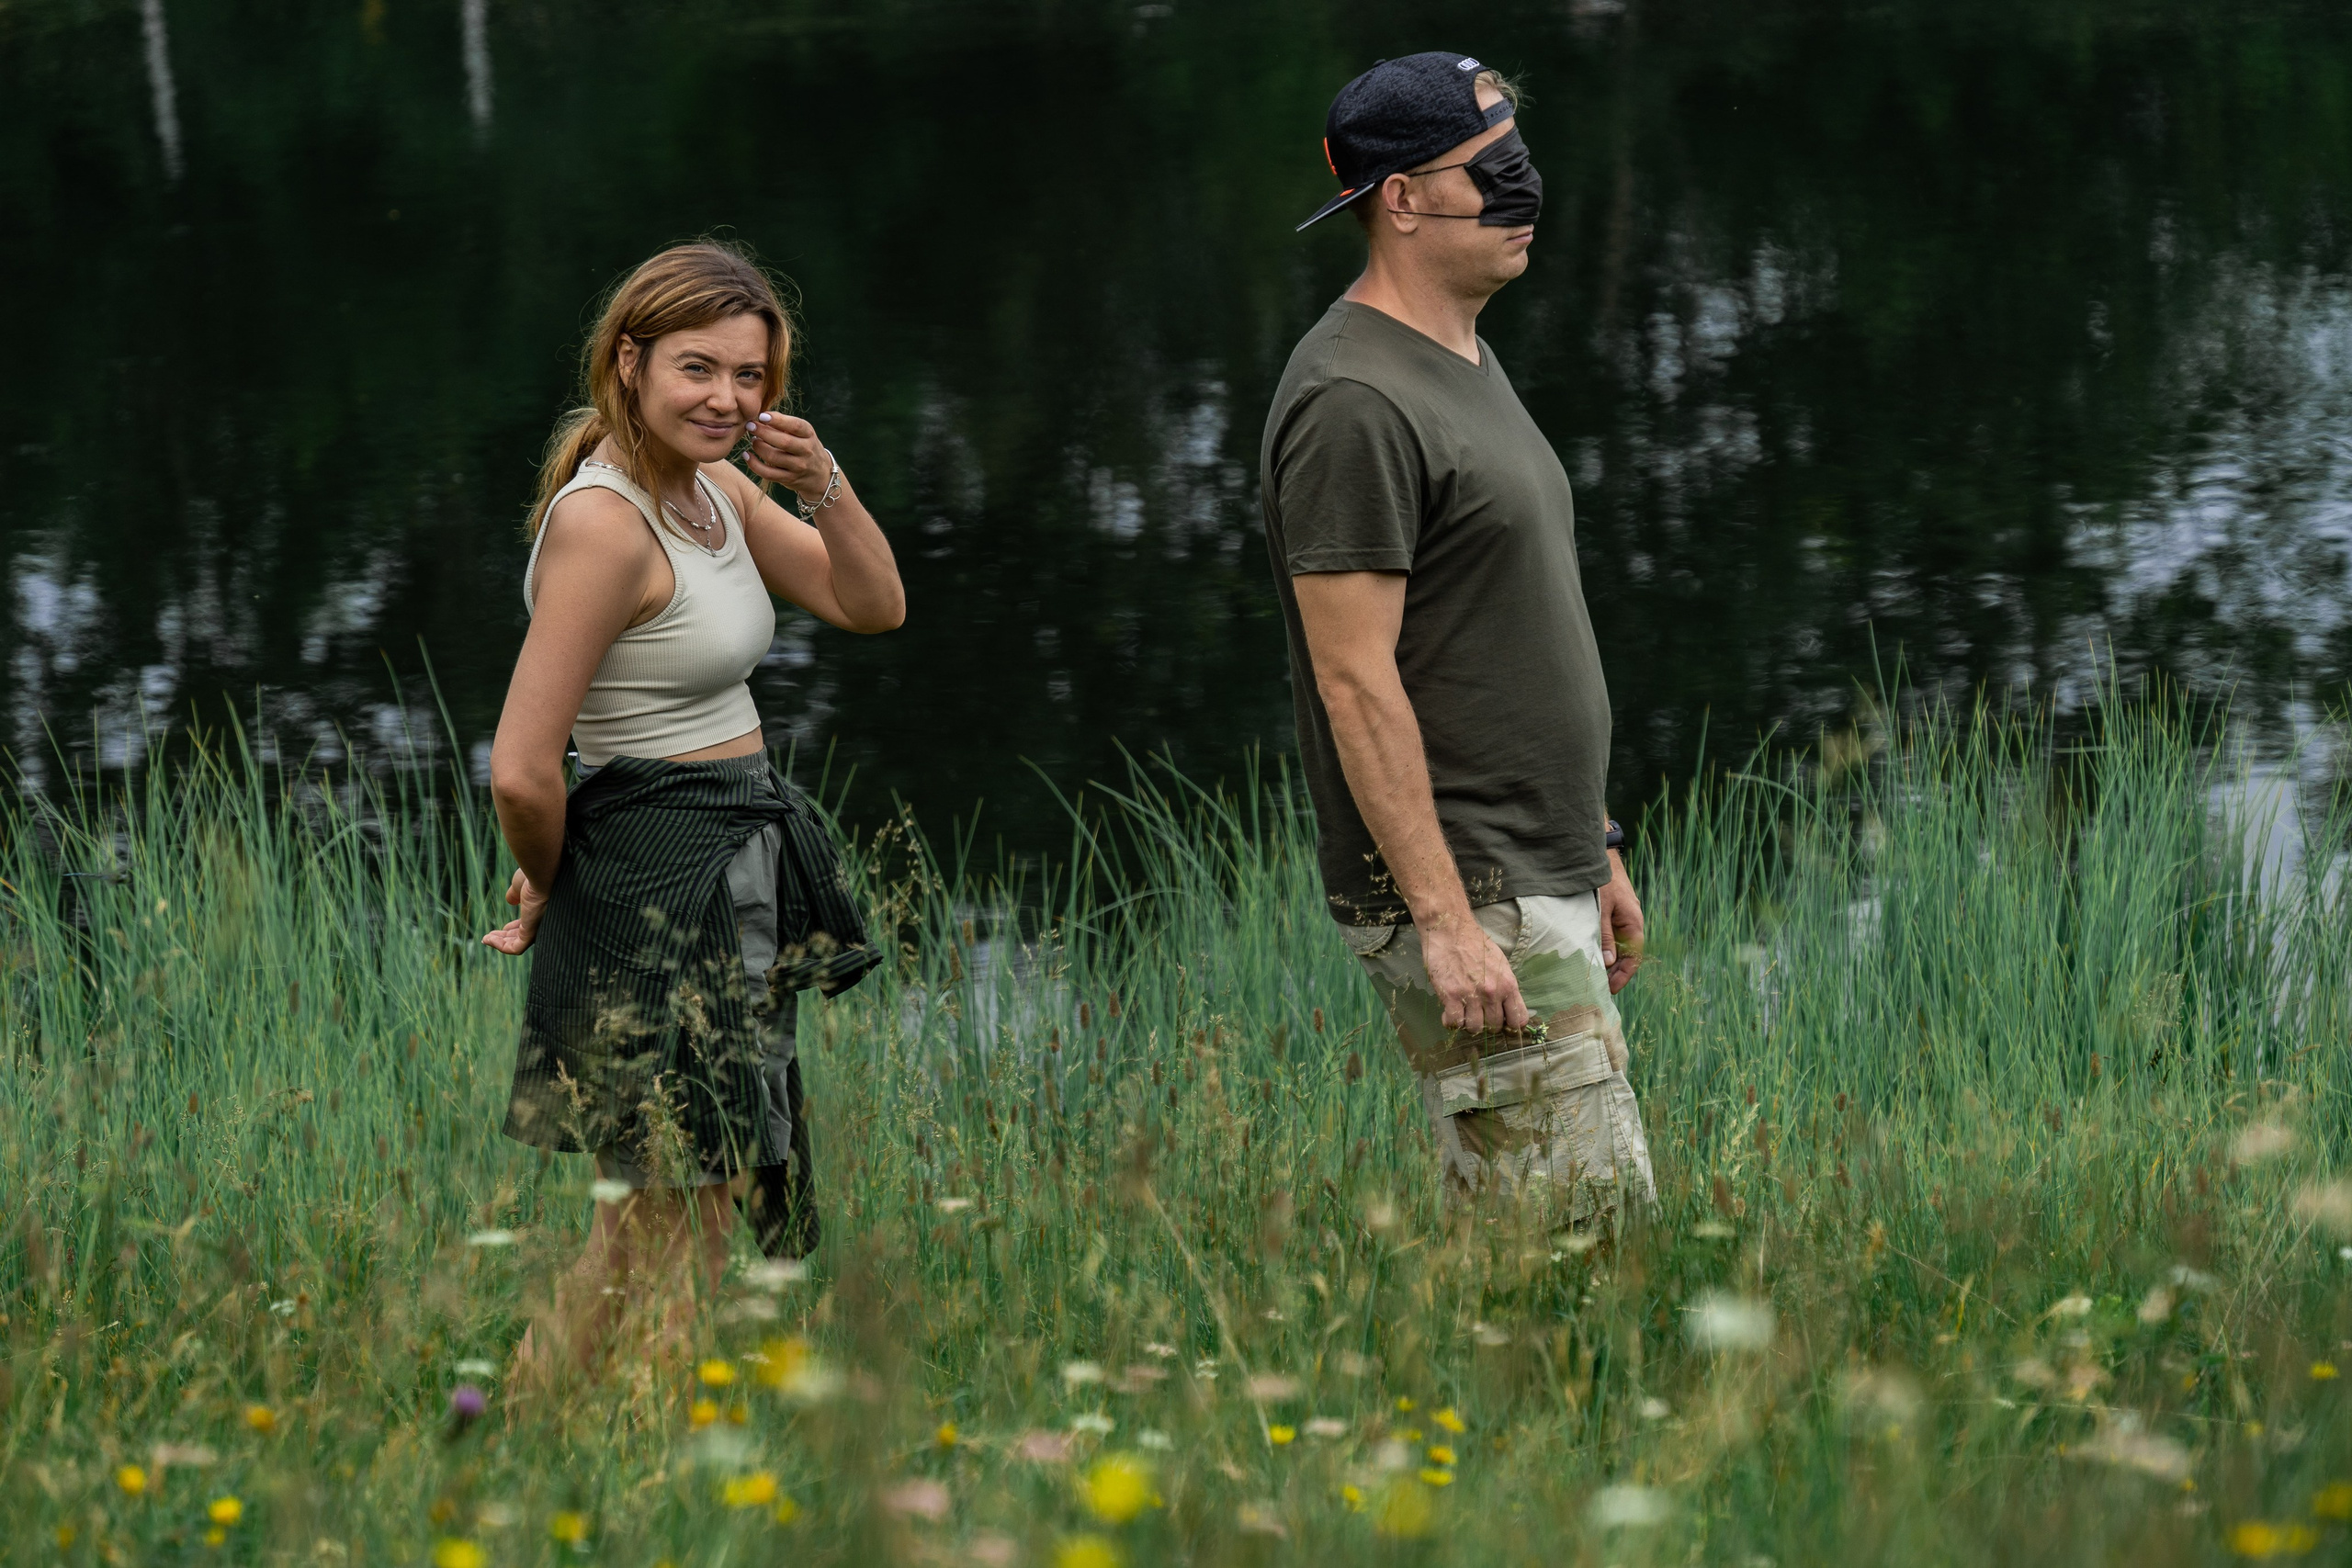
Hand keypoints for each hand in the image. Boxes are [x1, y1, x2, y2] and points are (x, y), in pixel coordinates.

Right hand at [481, 868, 548, 955]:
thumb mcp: (521, 885)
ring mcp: (538, 928)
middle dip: (506, 937)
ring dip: (500, 943)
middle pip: (523, 935)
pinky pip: (515, 948)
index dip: (514, 928)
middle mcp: (542, 921)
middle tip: (490, 936)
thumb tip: (511, 900)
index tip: (503, 928)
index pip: (529, 925)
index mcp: (541, 910)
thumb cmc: (534, 875)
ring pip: (519, 944)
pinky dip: (500, 946)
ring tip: (486, 939)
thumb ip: (516, 893)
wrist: (542, 873)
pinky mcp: (532, 933)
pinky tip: (487, 939)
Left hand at [740, 412, 835, 507]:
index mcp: (809, 435)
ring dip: (758, 447)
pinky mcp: (789, 479)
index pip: (795, 426)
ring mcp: (798, 467)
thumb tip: (759, 418)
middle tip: (750, 426)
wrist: (820, 475)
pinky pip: (768, 473)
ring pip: (773, 457)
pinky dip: (754, 464)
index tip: (762, 415)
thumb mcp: (802, 433)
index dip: (778, 420)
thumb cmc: (805, 447)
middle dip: (763, 432)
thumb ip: (784, 424)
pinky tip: (747, 455)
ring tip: (753, 440)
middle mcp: (806, 451)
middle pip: (783, 442)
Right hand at [1419, 908, 1530, 1034]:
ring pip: (1475, 1028)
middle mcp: (1493, 992)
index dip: (1510, 1026)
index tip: (1502, 1023)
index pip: (1518, 1019)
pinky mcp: (1451, 996)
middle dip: (1487, 1024)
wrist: (1450, 930)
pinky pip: (1454, 1022)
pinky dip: (1451, 1021)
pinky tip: (1449, 1013)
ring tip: (1464, 1013)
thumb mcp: (1500, 963)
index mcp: (1508, 984)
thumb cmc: (1475, 944)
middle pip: (1495, 1027)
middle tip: (1478, 1014)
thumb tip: (1507, 1007)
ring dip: (1468, 1024)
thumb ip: (1505, 986)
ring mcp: (1471, 995)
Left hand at [1596, 849, 1643, 993]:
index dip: (1623, 975)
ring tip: (1593, 978)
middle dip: (1614, 973)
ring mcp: (1621, 919)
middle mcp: (1630, 924)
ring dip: (1608, 963)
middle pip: (1626, 956)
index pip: (1633, 957)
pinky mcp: (1612, 915)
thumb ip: (1604, 935)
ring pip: (1618, 948)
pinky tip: (1591, 957)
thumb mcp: (1601, 909)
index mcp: (1633, 923)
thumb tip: (1608, 962)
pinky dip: (1603, 949)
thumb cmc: (1602, 880)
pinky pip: (1611, 937)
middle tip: (1598, 989)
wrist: (1600, 855)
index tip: (1610, 990)